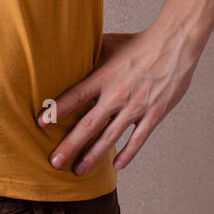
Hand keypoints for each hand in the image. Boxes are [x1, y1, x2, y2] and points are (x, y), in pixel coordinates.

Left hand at [38, 22, 203, 174]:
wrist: (173, 45)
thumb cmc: (139, 43)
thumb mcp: (109, 43)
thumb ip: (90, 53)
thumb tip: (69, 51)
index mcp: (104, 77)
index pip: (75, 97)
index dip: (57, 111)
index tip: (41, 123)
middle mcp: (116, 95)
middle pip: (88, 124)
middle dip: (70, 145)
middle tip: (55, 162)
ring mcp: (136, 107)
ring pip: (110, 137)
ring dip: (93, 156)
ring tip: (79, 170)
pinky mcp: (154, 114)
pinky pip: (138, 139)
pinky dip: (127, 154)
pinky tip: (117, 166)